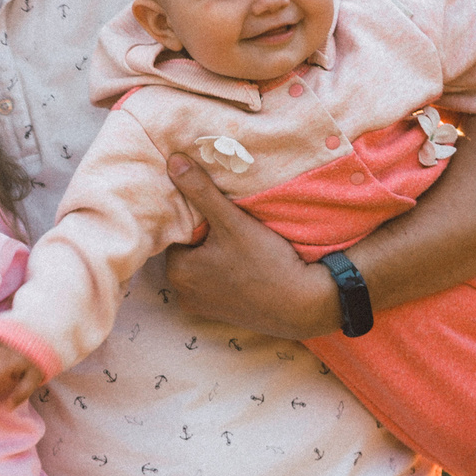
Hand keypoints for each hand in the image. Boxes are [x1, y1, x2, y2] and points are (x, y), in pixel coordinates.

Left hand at [159, 154, 341, 337]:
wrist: (303, 305)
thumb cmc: (266, 263)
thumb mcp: (231, 221)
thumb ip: (200, 190)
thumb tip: (172, 160)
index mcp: (177, 271)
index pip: (177, 233)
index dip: (196, 219)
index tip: (218, 212)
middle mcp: (182, 293)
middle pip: (189, 251)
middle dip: (206, 237)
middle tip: (232, 226)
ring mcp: (202, 307)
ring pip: (203, 267)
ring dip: (216, 254)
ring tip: (241, 245)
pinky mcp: (221, 315)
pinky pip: (216, 284)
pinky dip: (227, 273)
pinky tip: (246, 265)